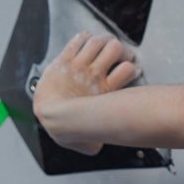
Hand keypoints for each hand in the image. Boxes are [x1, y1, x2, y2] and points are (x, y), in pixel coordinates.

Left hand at [31, 31, 140, 150]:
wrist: (51, 117)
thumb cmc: (70, 129)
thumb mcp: (92, 140)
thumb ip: (97, 140)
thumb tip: (96, 145)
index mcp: (107, 91)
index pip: (128, 69)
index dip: (131, 68)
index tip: (130, 69)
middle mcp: (95, 75)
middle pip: (115, 49)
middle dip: (119, 49)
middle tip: (118, 54)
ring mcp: (80, 66)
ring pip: (98, 41)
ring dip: (102, 40)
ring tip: (103, 43)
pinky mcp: (64, 61)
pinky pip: (77, 42)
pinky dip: (83, 38)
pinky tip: (85, 40)